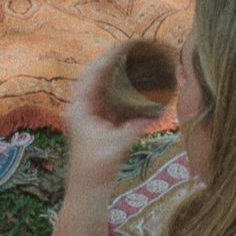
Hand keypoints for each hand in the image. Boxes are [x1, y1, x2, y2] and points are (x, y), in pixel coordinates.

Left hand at [63, 49, 159, 184]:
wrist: (88, 191)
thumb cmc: (95, 170)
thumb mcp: (115, 146)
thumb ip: (134, 127)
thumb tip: (156, 113)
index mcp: (80, 108)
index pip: (92, 74)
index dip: (108, 57)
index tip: (125, 45)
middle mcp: (84, 108)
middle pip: (99, 77)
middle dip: (115, 62)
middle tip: (134, 49)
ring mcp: (92, 116)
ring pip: (107, 88)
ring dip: (121, 76)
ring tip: (138, 62)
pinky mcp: (101, 125)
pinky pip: (114, 102)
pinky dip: (126, 94)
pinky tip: (140, 89)